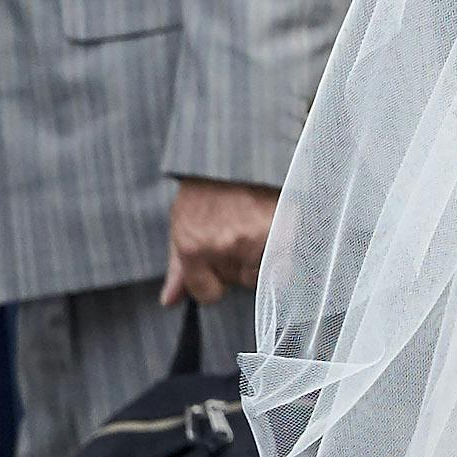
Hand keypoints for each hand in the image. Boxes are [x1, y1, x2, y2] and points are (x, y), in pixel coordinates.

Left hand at [161, 175, 277, 310]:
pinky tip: (271, 226)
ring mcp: (256, 237)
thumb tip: (169, 302)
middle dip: (239, 263)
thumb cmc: (205, 189)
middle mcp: (224, 246)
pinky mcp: (284, 227)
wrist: (232, 154)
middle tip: (237, 232)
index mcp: (194, 247)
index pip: (208, 294)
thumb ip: (179, 269)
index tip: (218, 261)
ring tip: (253, 225)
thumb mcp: (182, 225)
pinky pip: (286, 259)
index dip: (213, 280)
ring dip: (261, 255)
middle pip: (240, 281)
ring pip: (264, 272)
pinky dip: (282, 247)